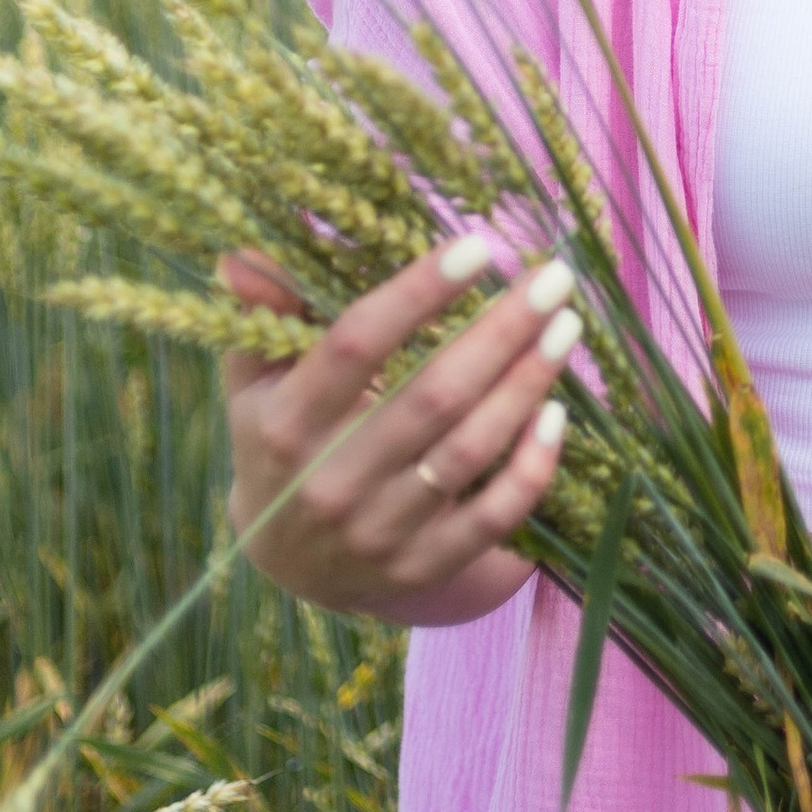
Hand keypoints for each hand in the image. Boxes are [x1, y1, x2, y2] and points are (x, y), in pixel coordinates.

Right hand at [219, 237, 578, 623]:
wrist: (286, 562)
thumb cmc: (279, 442)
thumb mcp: (255, 381)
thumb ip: (260, 316)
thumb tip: (245, 252)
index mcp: (286, 424)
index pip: (355, 346)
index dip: (417, 293)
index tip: (478, 246)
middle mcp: (330, 482)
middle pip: (432, 396)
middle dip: (502, 330)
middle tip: (554, 278)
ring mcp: (380, 531)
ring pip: (470, 451)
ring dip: (527, 384)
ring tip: (566, 327)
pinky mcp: (422, 565)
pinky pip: (493, 516)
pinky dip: (532, 466)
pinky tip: (557, 412)